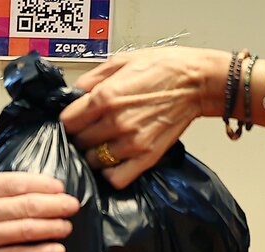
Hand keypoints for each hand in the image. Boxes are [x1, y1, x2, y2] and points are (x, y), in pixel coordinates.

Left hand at [60, 47, 226, 188]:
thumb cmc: (163, 68)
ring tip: (103, 145)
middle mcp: (115, 123)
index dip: (69, 121)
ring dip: (94, 155)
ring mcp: (131, 143)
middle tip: (90, 131)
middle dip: (81, 137)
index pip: (68, 122)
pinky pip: (117, 178)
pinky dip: (111, 174)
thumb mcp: (122, 60)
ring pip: (94, 161)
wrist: (196, 82)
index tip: (75, 120)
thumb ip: (93, 77)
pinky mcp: (146, 157)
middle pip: (80, 142)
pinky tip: (114, 162)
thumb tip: (75, 92)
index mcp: (105, 97)